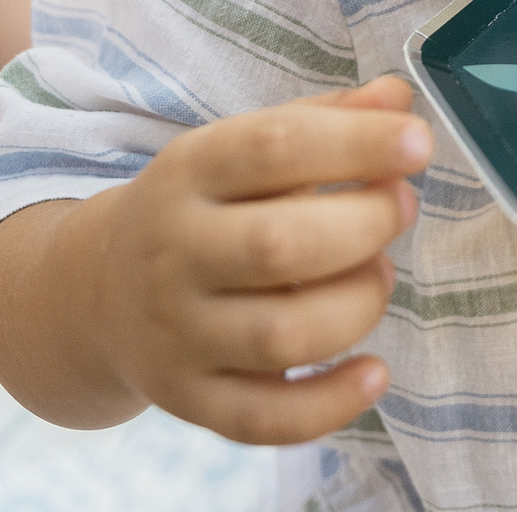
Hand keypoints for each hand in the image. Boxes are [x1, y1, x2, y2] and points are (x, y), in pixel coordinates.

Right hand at [92, 76, 429, 444]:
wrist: (99, 292)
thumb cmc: (205, 208)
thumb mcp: (243, 148)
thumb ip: (324, 120)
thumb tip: (396, 97)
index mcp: (187, 173)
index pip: (273, 148)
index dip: (356, 143)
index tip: (417, 144)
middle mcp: (173, 253)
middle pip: (277, 246)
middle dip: (365, 225)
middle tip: (401, 209)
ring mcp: (177, 334)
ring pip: (280, 337)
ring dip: (357, 305)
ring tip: (377, 275)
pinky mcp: (189, 398)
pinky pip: (264, 419)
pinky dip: (332, 403)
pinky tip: (375, 372)